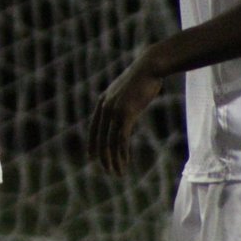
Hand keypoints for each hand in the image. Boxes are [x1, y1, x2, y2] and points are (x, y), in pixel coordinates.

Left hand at [88, 51, 162, 174]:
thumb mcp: (126, 90)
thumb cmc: (142, 78)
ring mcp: (115, 111)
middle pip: (100, 139)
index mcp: (103, 102)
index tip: (91, 157)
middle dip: (103, 157)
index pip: (94, 128)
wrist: (149, 67)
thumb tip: (124, 110)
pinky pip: (121, 139)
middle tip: (108, 170)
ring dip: (114, 160)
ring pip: (110, 142)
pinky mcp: (126, 114)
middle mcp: (105, 108)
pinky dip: (122, 153)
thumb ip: (121, 101)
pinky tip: (124, 162)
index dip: (92, 143)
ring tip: (117, 172)